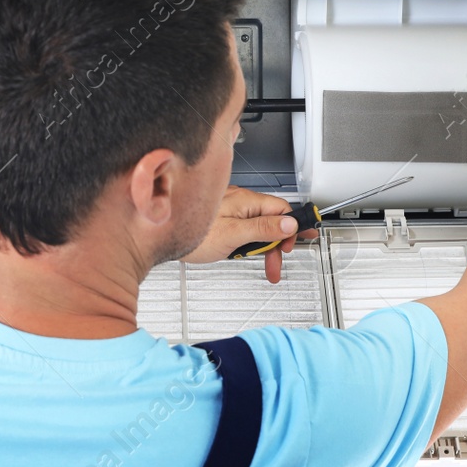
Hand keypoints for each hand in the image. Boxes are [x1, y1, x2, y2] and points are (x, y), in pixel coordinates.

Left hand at [181, 186, 316, 283]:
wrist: (160, 237)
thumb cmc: (193, 235)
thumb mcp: (233, 235)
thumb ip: (262, 228)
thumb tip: (289, 223)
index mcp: (245, 201)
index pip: (281, 209)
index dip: (294, 225)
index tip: (306, 236)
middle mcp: (239, 201)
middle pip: (272, 220)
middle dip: (277, 243)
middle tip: (276, 263)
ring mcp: (231, 210)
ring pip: (259, 227)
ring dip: (263, 247)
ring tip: (262, 265)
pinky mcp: (223, 220)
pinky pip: (245, 229)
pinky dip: (249, 244)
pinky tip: (242, 254)